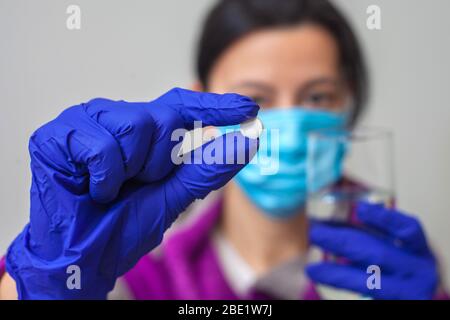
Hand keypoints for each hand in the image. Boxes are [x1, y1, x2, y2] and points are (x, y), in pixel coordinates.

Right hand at [6, 88, 258, 298]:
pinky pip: (101, 146)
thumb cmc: (122, 225)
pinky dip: (104, 178)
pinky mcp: (59, 134)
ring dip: (130, 171)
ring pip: (134, 127)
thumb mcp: (174, 197)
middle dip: (160, 163)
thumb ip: (208, 168)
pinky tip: (92, 190)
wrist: (81, 256)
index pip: (183, 107)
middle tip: (136, 185)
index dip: (216, 106)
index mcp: (143, 132)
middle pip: (163, 117)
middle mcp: (117, 118)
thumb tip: (248, 141)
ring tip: (111, 188)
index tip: (249, 108)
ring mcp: (87, 122)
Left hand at [306, 202, 437, 299]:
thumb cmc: (401, 272)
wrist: (415, 297)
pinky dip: (341, 284)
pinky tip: (321, 277)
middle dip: (344, 242)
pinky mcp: (398, 303)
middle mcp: (420, 270)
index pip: (408, 230)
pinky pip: (365, 291)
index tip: (360, 209)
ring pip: (370, 281)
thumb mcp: (395, 254)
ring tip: (312, 269)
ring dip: (337, 273)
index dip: (385, 219)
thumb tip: (329, 228)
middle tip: (316, 233)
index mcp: (420, 250)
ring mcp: (412, 292)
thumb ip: (370, 241)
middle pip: (379, 254)